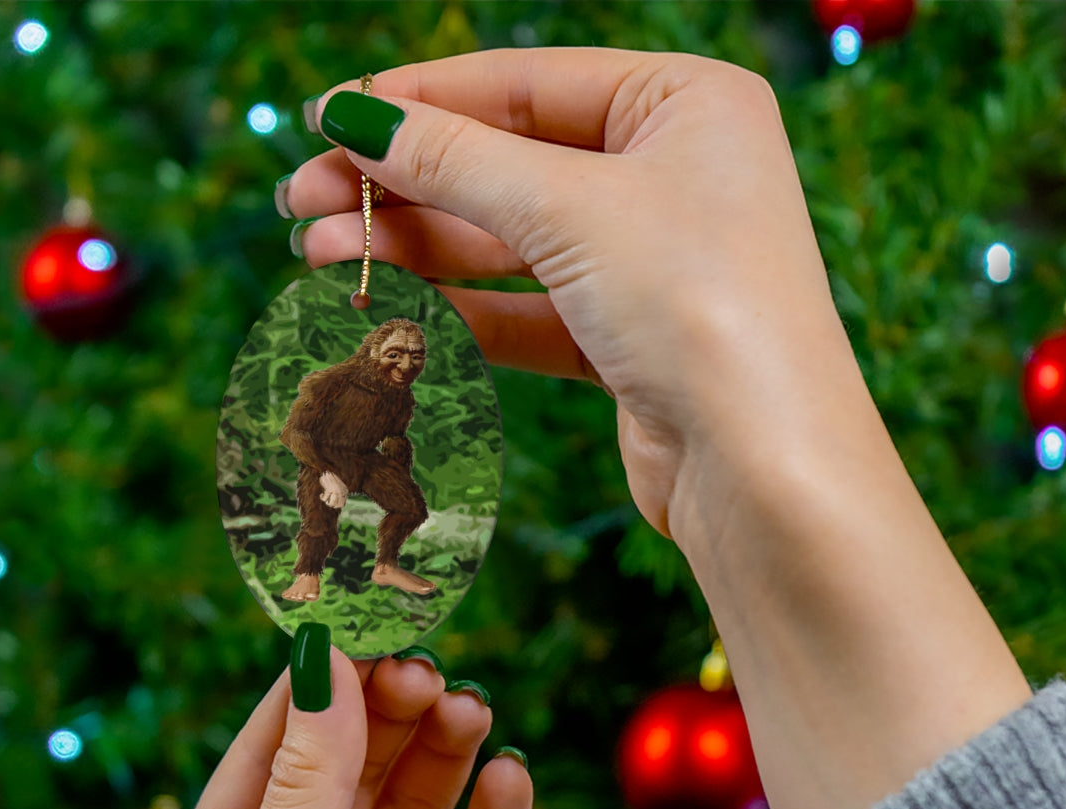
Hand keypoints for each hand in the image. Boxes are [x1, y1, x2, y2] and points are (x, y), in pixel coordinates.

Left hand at [150, 646, 532, 808]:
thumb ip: (307, 785)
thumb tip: (325, 662)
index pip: (274, 750)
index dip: (321, 685)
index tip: (369, 622)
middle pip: (353, 771)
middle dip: (391, 716)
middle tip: (433, 671)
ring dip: (445, 757)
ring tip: (473, 712)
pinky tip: (511, 780)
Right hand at [284, 48, 855, 540]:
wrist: (763, 467)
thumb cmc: (698, 306)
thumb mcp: (568, 209)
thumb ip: (455, 160)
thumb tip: (354, 116)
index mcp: (687, 103)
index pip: (525, 83)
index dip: (419, 101)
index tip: (326, 118)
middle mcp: (675, 176)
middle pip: (509, 164)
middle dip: (403, 185)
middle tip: (302, 203)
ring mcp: (653, 263)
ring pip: (512, 243)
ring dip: (417, 250)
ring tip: (321, 258)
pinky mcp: (631, 342)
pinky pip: (530, 310)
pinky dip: (462, 310)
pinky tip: (390, 307)